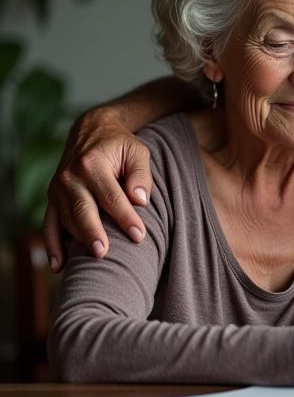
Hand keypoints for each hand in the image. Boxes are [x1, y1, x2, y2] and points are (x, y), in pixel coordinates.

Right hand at [44, 106, 152, 270]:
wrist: (91, 130)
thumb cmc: (120, 144)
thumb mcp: (137, 151)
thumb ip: (140, 175)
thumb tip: (139, 200)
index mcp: (92, 164)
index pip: (112, 196)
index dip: (126, 217)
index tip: (139, 236)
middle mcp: (70, 177)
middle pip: (83, 210)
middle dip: (93, 233)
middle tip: (104, 254)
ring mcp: (58, 188)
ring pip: (67, 220)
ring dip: (78, 241)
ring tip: (94, 262)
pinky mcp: (53, 198)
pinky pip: (49, 224)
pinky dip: (52, 246)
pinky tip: (59, 266)